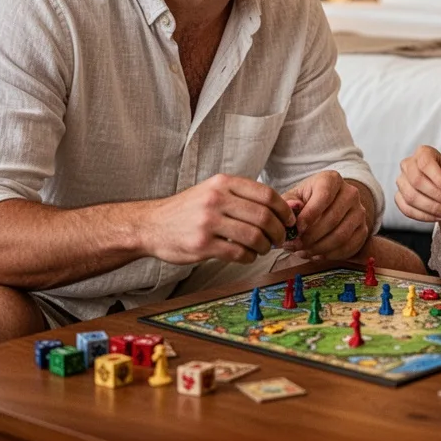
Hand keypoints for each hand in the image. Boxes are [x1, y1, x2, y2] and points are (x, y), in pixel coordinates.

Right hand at [145, 174, 294, 264]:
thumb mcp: (215, 192)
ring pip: (254, 236)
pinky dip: (250, 257)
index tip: (289, 221)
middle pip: (264, 216)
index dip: (284, 211)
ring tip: (263, 248)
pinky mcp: (202, 245)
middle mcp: (216, 199)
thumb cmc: (189, 209)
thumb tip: (290, 207)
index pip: (267, 194)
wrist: (151, 225)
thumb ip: (247, 197)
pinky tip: (247, 256)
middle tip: (280, 239)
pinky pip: (239, 253)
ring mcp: (208, 222)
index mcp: (223, 183)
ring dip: (265, 246)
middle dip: (279, 231)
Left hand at [282, 171, 368, 259]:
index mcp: (332, 179)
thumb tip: (290, 206)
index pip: (324, 196)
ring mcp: (359, 212)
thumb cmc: (307, 201)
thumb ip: (289, 201)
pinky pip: (349, 246)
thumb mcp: (295, 197)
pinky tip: (316, 255)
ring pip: (341, 235)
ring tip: (303, 251)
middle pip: (333, 219)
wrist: (328, 207)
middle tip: (295, 245)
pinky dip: (331, 255)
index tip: (296, 229)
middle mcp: (350, 193)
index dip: (309, 215)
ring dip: (320, 248)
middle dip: (311, 236)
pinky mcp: (363, 229)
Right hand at [394, 145, 440, 222]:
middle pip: (416, 181)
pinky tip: (440, 216)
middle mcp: (408, 165)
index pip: (425, 163)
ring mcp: (401, 181)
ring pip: (411, 197)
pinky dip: (425, 216)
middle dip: (438, 196)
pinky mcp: (399, 198)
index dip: (438, 178)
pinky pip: (407, 210)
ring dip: (433, 208)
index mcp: (423, 153)